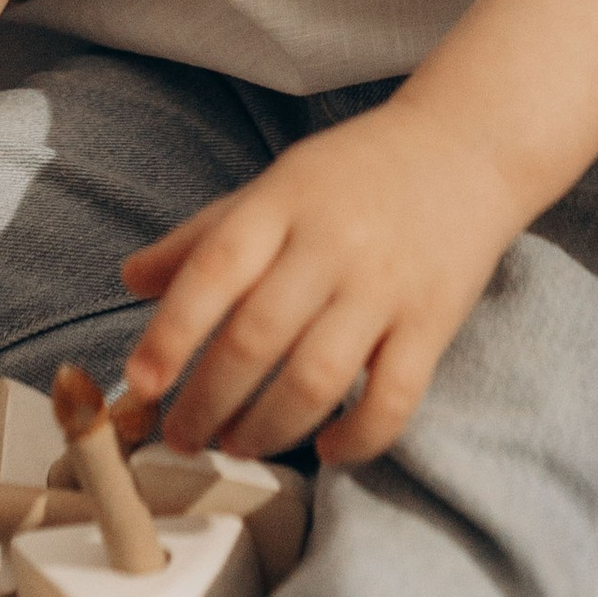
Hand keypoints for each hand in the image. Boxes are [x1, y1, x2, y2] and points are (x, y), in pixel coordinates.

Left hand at [118, 101, 517, 467]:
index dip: (172, 331)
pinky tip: (327, 449)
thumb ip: (203, 236)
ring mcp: (386, 285)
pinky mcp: (434, 321)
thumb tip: (130, 280)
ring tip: (238, 444)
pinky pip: (394, 397)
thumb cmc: (356, 173)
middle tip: (182, 435)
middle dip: (208, 400)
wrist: (467, 147)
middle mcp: (332, 243)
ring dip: (268, 427)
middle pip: (258, 337)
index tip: (140, 382)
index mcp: (283, 201)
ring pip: (318, 378)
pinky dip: (358, 437)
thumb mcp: (274, 185)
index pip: (216, 269)